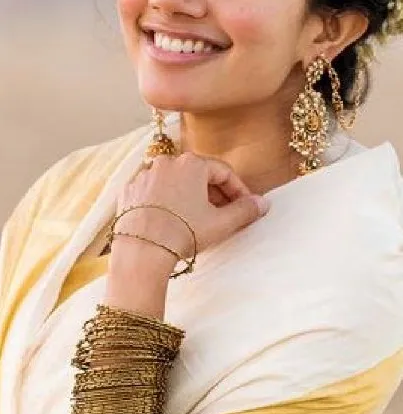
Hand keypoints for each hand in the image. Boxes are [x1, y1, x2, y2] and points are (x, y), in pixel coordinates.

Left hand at [112, 153, 269, 260]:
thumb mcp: (221, 223)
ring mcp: (145, 175)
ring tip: (198, 220)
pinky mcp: (129, 191)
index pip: (224, 172)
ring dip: (190, 198)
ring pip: (175, 183)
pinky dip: (166, 203)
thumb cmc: (183, 233)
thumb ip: (245, 210)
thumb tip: (262, 203)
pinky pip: (154, 192)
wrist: (142, 250)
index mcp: (192, 163)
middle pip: (198, 175)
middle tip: (224, 215)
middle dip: (214, 194)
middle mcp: (166, 163)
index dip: (238, 190)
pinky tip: (172, 222)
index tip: (245, 207)